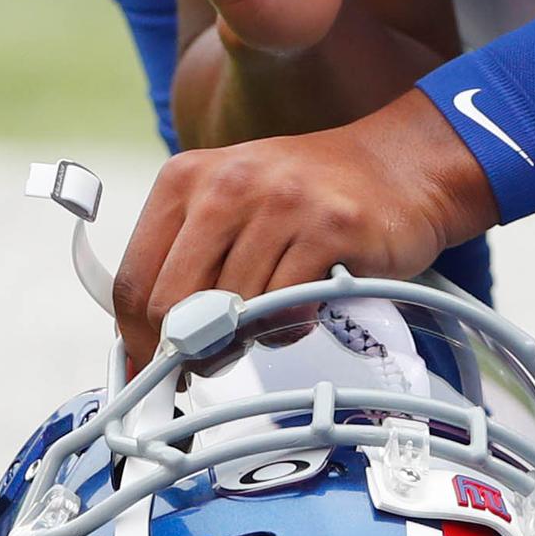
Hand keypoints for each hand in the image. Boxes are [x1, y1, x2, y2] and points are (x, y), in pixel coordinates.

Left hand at [112, 92, 497, 367]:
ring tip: (272, 320)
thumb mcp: (230, 210)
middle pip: (172, 304)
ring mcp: (281, 203)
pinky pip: (289, 307)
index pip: (133, 280)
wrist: (401, 167)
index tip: (152, 368)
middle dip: (188, 349)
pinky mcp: (330, 227)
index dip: (138, 340)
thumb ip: (186, 265)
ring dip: (249, 338)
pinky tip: (306, 306)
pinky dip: (292, 325)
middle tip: (211, 362)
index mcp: (186, 178)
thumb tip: (146, 347)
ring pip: (232, 312)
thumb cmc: (309, 198)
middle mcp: (227, 184)